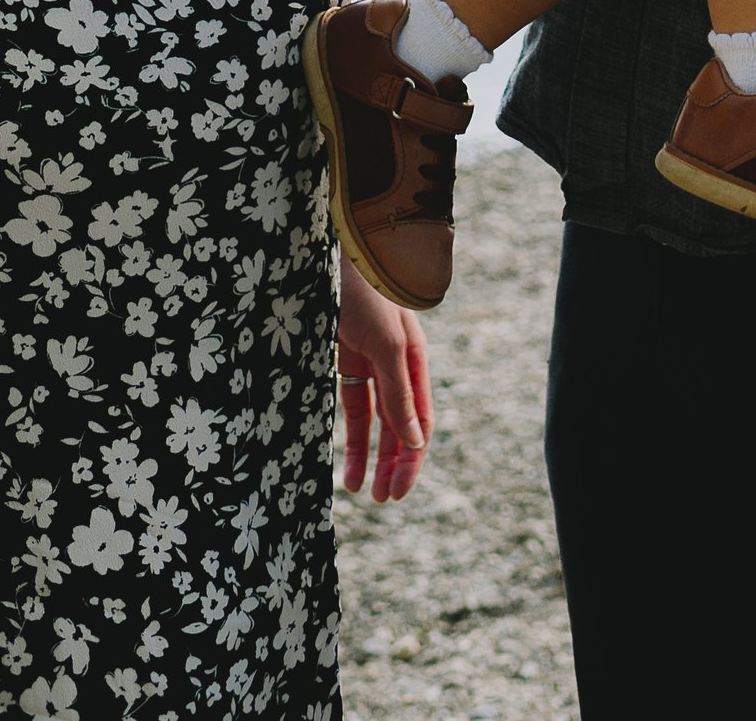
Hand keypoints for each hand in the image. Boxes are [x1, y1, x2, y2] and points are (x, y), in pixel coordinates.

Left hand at [337, 266, 433, 503]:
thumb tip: (416, 442)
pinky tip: (346, 462)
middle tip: (383, 501)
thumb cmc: (365, 294)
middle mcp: (396, 365)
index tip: (397, 492)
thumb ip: (400, 393)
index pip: (420, 421)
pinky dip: (350, 434)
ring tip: (363, 491)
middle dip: (394, 464)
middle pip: (400, 425)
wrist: (335, 255)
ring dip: (371, 455)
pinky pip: (351, 405)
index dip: (411, 458)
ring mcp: (369, 363)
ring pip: (374, 420)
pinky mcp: (344, 360)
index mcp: (415, 360)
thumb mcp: (386, 345)